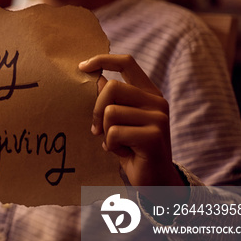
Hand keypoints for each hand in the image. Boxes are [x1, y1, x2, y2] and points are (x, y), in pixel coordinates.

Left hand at [79, 54, 183, 188]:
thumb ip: (112, 101)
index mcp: (148, 93)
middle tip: (97, 130)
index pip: (127, 63)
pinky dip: (112, 145)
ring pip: (110, 112)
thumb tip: (98, 78)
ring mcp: (158, 118)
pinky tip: (124, 153)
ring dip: (106, 132)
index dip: (103, 60)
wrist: (155, 181)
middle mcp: (157, 101)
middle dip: (96, 110)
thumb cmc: (133, 149)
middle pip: (112, 87)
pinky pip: (115, 132)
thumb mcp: (120, 122)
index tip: (82, 66)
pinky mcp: (153, 135)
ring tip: (117, 143)